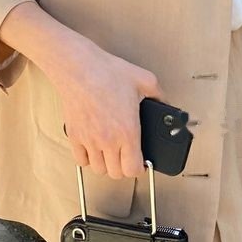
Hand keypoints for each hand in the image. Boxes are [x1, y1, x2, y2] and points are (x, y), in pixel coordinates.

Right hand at [49, 36, 167, 179]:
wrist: (79, 68)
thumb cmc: (108, 73)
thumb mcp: (145, 80)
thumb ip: (160, 96)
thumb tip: (166, 104)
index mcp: (128, 131)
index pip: (134, 169)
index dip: (140, 169)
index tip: (142, 162)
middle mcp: (108, 140)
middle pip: (116, 173)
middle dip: (124, 168)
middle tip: (127, 157)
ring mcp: (89, 140)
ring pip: (99, 169)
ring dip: (107, 165)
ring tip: (111, 153)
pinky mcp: (75, 136)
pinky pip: (80, 161)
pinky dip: (88, 159)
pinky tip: (93, 149)